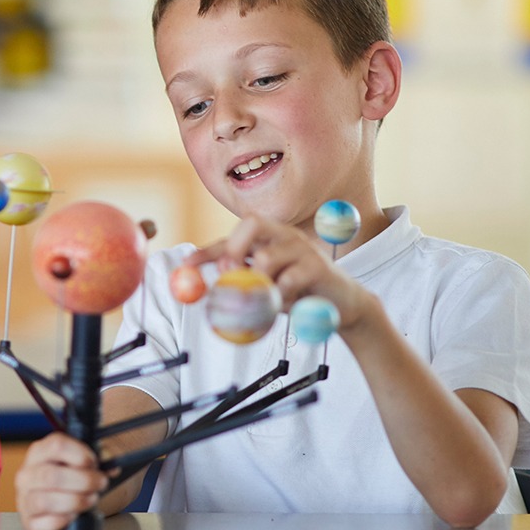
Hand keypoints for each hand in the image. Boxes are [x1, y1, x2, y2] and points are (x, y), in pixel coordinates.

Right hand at [13, 432, 109, 529]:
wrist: (61, 503)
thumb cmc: (72, 479)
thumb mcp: (83, 461)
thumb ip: (99, 458)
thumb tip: (112, 467)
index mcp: (39, 452)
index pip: (56, 445)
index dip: (81, 454)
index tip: (94, 463)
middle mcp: (27, 474)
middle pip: (52, 475)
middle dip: (83, 481)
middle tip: (100, 483)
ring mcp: (25, 499)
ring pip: (45, 501)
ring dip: (76, 501)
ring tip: (91, 499)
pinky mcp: (30, 523)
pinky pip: (44, 524)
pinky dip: (64, 520)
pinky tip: (75, 515)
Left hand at [186, 213, 375, 334]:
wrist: (342, 305)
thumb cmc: (299, 293)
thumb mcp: (265, 288)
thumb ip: (242, 283)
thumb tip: (209, 291)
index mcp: (268, 238)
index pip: (231, 237)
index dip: (207, 250)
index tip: (187, 264)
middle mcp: (284, 235)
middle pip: (251, 224)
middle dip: (234, 248)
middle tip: (229, 273)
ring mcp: (302, 248)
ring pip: (266, 258)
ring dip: (260, 285)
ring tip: (271, 300)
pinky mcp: (317, 266)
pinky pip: (288, 281)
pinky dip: (281, 297)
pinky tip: (290, 303)